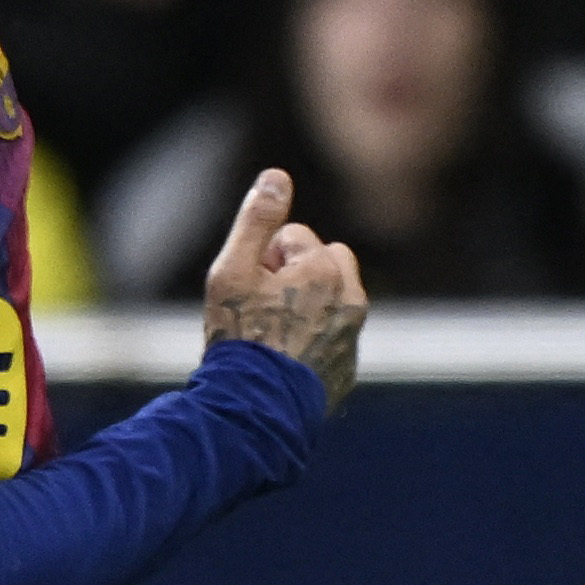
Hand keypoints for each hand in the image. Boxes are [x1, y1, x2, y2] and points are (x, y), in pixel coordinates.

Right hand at [198, 165, 363, 411]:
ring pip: (331, 301)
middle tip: (262, 306)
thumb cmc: (239, 338)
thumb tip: (277, 175)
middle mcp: (351, 297)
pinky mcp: (346, 369)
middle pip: (325, 262)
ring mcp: (352, 336)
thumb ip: (257, 220)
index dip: (264, 260)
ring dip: (307, 306)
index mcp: (325, 269)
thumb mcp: (232, 271)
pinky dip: (312, 342)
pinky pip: (332, 339)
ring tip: (271, 336)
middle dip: (298, 274)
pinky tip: (282, 361)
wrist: (253, 410)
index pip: (295, 238)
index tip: (250, 291)